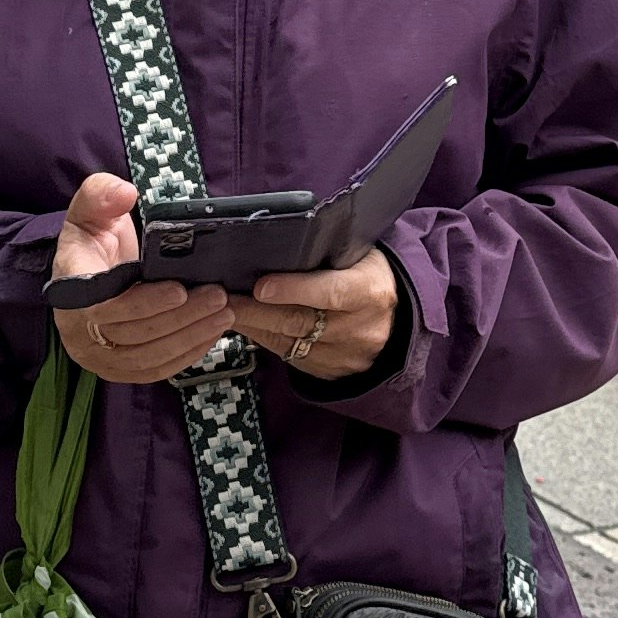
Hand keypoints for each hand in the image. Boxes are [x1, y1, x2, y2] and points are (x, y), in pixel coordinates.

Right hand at [51, 172, 238, 386]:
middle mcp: (79, 332)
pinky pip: (154, 370)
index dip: (143, 304)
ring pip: (148, 357)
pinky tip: (211, 334)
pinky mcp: (120, 370)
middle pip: (133, 336)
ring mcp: (98, 357)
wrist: (88, 272)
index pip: (104, 308)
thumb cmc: (91, 240)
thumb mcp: (89, 208)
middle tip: (218, 296)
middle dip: (180, 318)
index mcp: (70, 292)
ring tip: (225, 313)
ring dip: (190, 337)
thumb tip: (125, 193)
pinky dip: (186, 355)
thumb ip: (101, 194)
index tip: (179, 290)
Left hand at [227, 247, 398, 385]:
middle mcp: (359, 328)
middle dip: (255, 310)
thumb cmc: (367, 279)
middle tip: (222, 299)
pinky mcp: (327, 371)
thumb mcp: (361, 259)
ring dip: (251, 324)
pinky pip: (286, 355)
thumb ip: (328, 254)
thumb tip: (277, 245)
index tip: (261, 287)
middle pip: (299, 321)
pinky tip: (243, 324)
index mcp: (370, 292)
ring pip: (287, 342)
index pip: (331, 291)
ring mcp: (343, 355)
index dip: (294, 289)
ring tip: (223, 308)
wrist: (395, 325)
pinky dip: (261, 338)